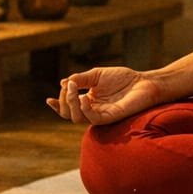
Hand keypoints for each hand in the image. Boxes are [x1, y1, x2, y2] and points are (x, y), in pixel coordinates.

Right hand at [46, 66, 162, 125]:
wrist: (143, 82)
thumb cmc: (123, 78)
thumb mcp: (96, 75)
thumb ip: (80, 79)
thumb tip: (63, 83)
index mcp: (87, 101)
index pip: (67, 108)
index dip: (57, 105)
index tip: (48, 99)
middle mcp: (91, 110)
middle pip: (68, 114)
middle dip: (63, 100)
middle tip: (69, 86)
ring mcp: (100, 115)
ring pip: (76, 118)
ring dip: (71, 103)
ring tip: (73, 89)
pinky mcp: (110, 118)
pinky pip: (92, 119)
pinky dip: (84, 109)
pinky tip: (85, 98)